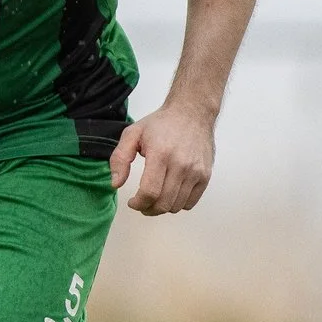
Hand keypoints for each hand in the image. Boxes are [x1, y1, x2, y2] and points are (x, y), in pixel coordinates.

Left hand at [108, 100, 215, 215]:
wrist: (192, 112)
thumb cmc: (162, 123)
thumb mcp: (133, 133)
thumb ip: (119, 158)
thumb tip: (116, 183)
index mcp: (160, 154)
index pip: (149, 192)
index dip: (138, 203)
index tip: (132, 202)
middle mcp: (181, 164)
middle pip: (163, 203)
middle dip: (148, 209)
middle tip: (142, 204)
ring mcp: (195, 171)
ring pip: (176, 206)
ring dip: (162, 208)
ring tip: (155, 198)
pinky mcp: (205, 175)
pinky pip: (190, 203)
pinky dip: (178, 204)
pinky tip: (170, 194)